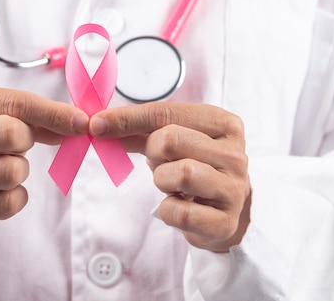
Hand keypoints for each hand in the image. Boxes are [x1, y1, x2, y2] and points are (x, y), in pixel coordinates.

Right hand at [0, 85, 87, 232]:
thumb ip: (37, 116)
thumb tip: (78, 124)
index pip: (15, 103)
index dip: (53, 113)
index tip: (82, 122)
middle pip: (12, 134)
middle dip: (27, 141)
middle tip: (18, 144)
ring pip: (12, 172)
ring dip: (21, 170)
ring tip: (4, 164)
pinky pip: (7, 204)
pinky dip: (17, 196)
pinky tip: (2, 188)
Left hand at [89, 102, 250, 251]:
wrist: (224, 209)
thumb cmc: (194, 165)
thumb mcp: (171, 140)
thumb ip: (138, 130)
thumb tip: (100, 124)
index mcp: (224, 124)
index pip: (166, 112)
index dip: (127, 118)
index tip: (97, 124)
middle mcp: (236, 154)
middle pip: (170, 139)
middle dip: (153, 152)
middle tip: (159, 161)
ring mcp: (234, 189)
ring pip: (180, 174)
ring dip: (162, 180)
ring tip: (172, 184)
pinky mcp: (225, 222)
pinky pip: (179, 212)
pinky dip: (167, 211)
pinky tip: (179, 206)